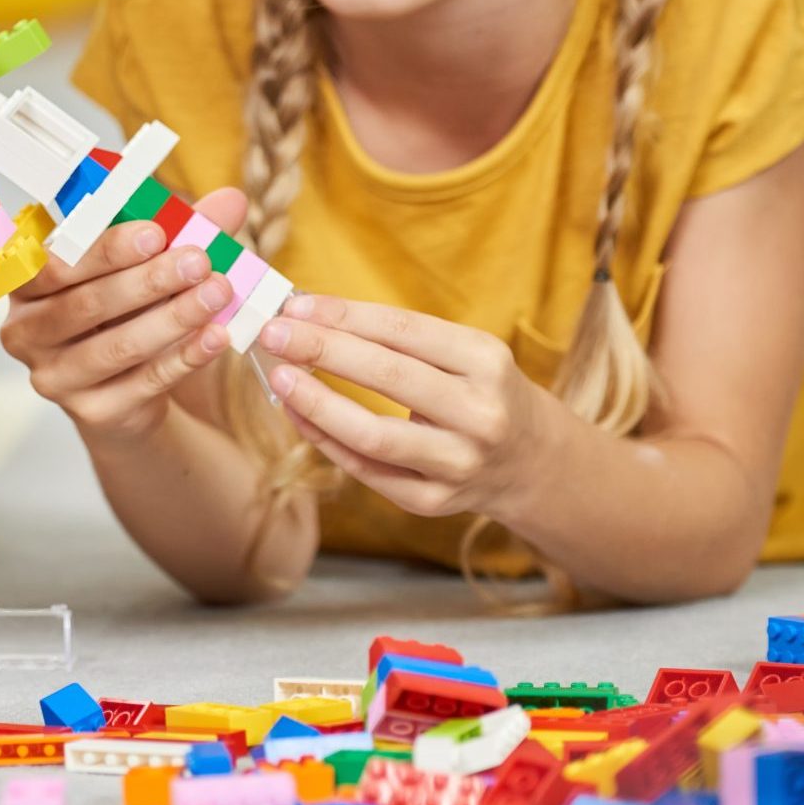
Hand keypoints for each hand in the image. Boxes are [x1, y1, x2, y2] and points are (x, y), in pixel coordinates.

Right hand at [0, 188, 247, 447]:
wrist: (125, 389)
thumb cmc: (125, 309)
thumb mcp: (145, 264)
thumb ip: (180, 232)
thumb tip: (230, 201)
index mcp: (27, 284)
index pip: (58, 264)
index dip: (107, 249)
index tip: (157, 232)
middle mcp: (26, 331)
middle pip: (86, 305)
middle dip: (148, 281)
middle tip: (199, 262)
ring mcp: (54, 377)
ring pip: (116, 347)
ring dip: (172, 319)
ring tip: (217, 294)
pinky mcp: (90, 412)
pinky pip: (143, 382)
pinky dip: (184, 358)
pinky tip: (215, 337)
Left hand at [255, 295, 560, 517]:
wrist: (529, 461)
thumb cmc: (478, 391)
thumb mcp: (462, 353)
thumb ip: (396, 337)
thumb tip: (310, 313)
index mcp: (486, 361)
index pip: (404, 330)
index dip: (345, 315)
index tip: (297, 303)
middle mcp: (480, 413)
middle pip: (387, 376)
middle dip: (322, 350)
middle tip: (274, 333)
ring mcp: (457, 463)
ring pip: (373, 435)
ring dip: (317, 403)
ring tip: (279, 377)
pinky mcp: (432, 501)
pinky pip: (366, 470)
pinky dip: (324, 440)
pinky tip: (296, 413)